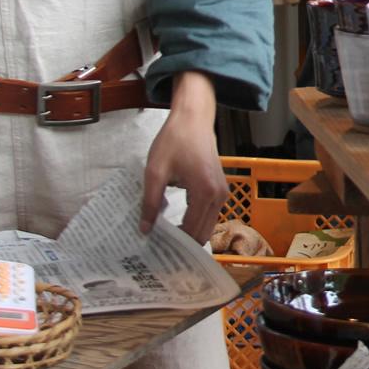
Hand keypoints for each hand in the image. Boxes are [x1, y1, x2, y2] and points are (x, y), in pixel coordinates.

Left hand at [141, 72, 225, 241]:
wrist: (194, 118)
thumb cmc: (174, 141)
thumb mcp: (155, 171)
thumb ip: (150, 202)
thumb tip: (146, 230)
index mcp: (204, 192)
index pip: (190, 231)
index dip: (173, 243)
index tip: (154, 250)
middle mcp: (219, 196)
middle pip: (202, 234)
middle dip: (182, 243)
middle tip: (159, 248)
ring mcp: (222, 193)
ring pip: (207, 227)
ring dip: (189, 234)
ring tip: (165, 237)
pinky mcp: (220, 189)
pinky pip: (208, 215)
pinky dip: (194, 222)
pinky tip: (176, 223)